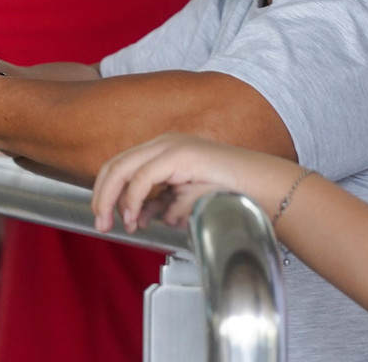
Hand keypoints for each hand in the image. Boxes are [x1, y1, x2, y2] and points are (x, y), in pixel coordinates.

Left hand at [91, 133, 302, 233]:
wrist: (266, 189)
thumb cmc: (234, 193)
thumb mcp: (186, 200)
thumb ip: (161, 205)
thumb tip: (137, 217)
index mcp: (163, 150)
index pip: (119, 166)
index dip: (104, 192)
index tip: (102, 217)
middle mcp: (163, 143)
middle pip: (115, 165)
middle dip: (101, 197)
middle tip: (101, 224)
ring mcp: (171, 146)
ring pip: (123, 169)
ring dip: (114, 200)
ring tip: (118, 223)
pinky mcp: (181, 155)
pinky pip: (144, 177)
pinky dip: (134, 199)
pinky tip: (136, 217)